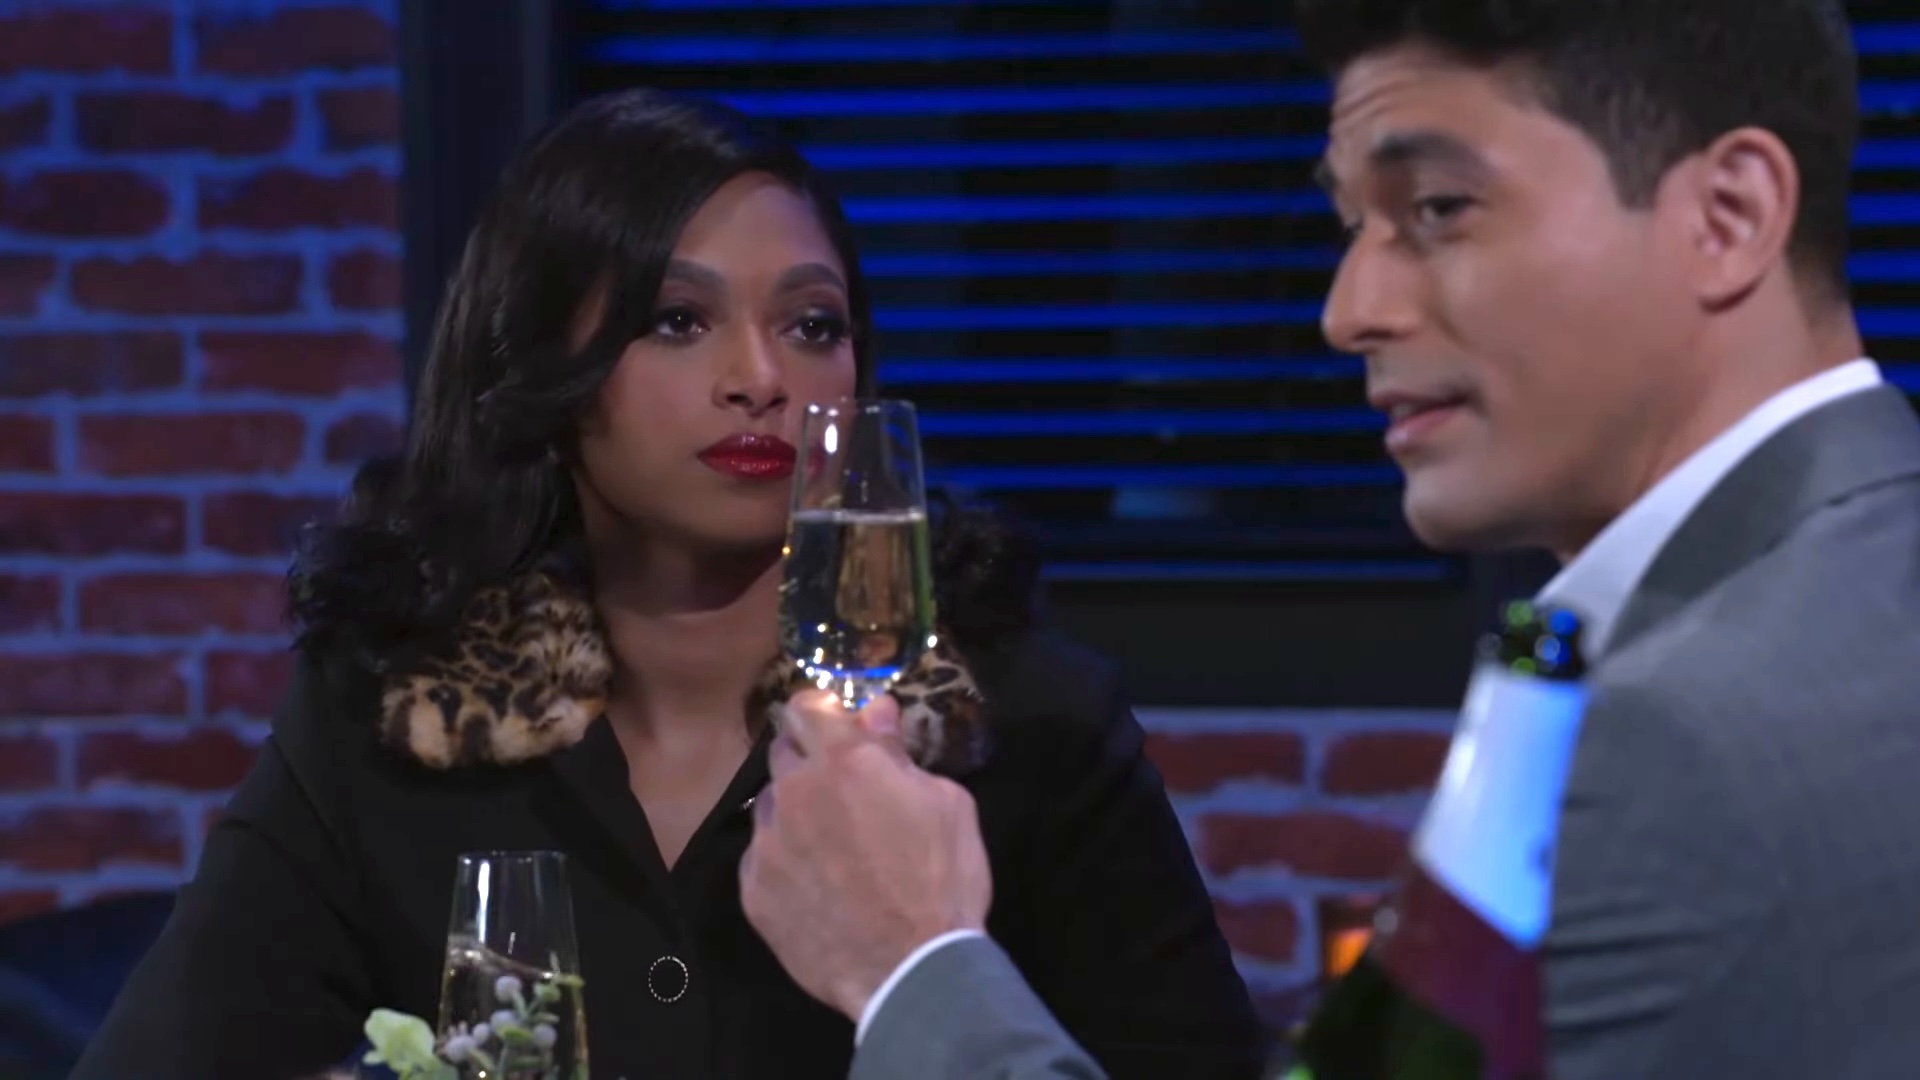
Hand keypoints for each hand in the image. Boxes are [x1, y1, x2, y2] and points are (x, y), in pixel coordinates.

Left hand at [740, 689, 991, 1021]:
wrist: (911, 972)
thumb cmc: (943, 881)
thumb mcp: (947, 804)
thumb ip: (900, 754)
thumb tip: (876, 713)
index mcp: (844, 761)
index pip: (806, 706)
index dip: (820, 711)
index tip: (834, 725)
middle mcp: (795, 791)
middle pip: (783, 752)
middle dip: (808, 760)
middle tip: (839, 788)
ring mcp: (767, 844)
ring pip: (771, 807)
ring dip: (794, 812)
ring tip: (827, 846)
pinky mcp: (754, 891)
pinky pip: (760, 859)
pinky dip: (783, 862)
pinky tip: (814, 886)